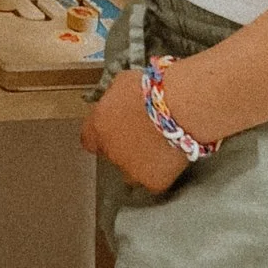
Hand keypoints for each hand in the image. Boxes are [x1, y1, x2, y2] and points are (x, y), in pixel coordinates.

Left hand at [79, 64, 192, 194]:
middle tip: (142, 134)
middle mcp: (110, 151)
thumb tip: (115, 103)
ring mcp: (130, 170)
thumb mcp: (121, 85)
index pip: (89, 140)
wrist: (178, 109)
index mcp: (98, 126)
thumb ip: (113, 100)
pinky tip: (170, 158)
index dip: (101, 135)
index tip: (113, 130)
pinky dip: (160, 172)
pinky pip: (153, 180)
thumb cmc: (150, 90)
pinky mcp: (152, 182)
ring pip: (131, 172)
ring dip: (139, 162)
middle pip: (111, 154)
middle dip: (123, 146)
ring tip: (157, 148)